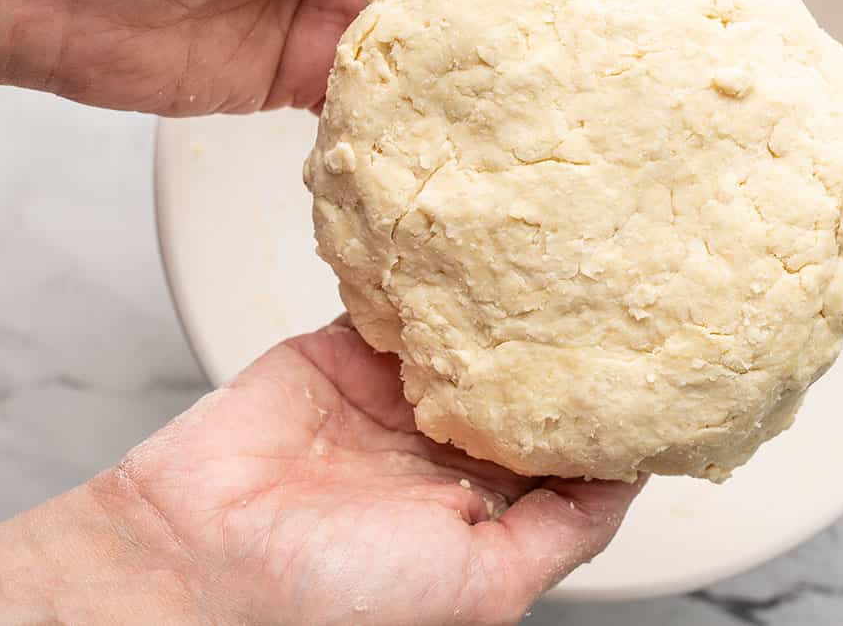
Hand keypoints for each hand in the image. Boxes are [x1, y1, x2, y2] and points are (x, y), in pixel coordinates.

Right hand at [0, 319, 642, 624]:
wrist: (194, 558)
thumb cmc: (332, 598)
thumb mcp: (484, 587)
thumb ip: (562, 530)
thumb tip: (633, 479)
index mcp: (482, 511)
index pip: (563, 452)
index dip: (602, 411)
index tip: (648, 361)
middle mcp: (444, 454)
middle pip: (521, 386)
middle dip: (559, 346)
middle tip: (614, 288)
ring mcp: (396, 400)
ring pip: (469, 338)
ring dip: (502, 306)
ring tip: (557, 256)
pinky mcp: (347, 355)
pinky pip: (401, 307)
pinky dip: (431, 282)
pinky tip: (474, 251)